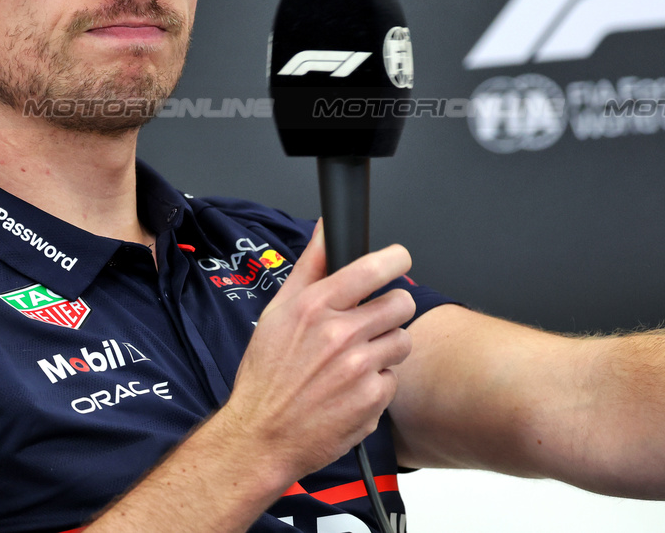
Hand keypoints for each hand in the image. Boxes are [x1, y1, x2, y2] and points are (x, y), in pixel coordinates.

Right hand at [220, 221, 416, 483]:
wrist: (262, 435)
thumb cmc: (267, 374)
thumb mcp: (278, 311)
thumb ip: (309, 266)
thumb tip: (325, 228)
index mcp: (315, 306)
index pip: (373, 268)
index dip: (396, 259)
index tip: (399, 260)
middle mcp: (340, 334)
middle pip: (401, 303)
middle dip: (391, 309)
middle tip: (372, 322)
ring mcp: (359, 369)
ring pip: (402, 341)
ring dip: (386, 348)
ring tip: (356, 360)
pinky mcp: (372, 400)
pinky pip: (393, 379)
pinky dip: (377, 384)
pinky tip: (351, 389)